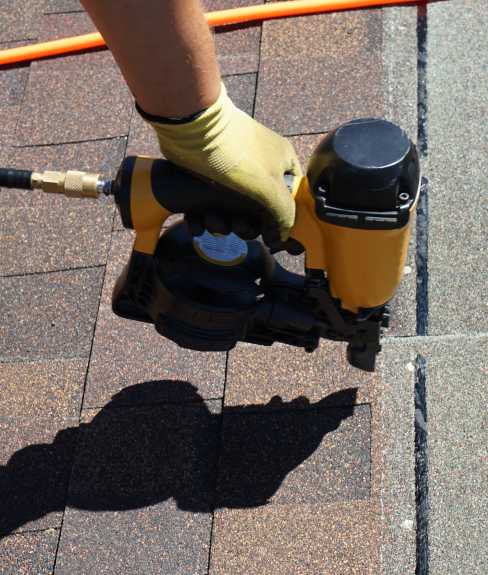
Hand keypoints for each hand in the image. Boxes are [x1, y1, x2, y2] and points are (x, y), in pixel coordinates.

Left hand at [140, 83, 302, 247]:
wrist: (191, 129)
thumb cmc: (238, 156)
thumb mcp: (270, 189)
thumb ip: (284, 216)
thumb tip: (280, 238)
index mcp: (282, 164)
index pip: (292, 199)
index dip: (282, 220)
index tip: (268, 234)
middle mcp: (259, 168)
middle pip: (258, 212)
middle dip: (245, 225)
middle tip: (237, 226)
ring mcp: (232, 173)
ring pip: (231, 212)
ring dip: (220, 224)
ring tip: (211, 219)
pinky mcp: (206, 177)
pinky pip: (208, 207)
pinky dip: (201, 218)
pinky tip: (196, 222)